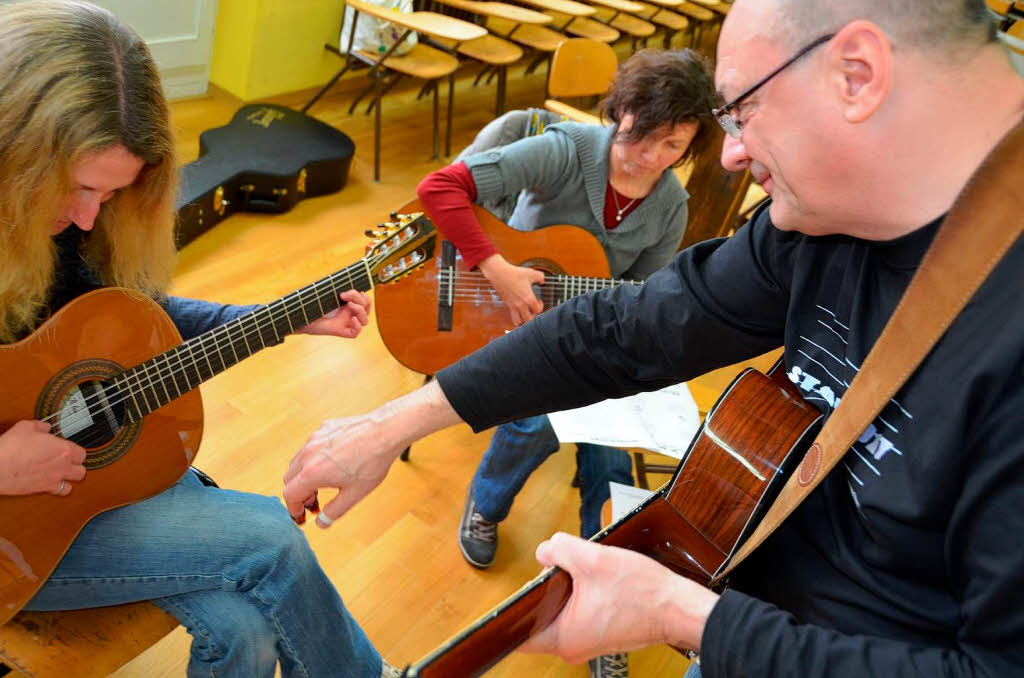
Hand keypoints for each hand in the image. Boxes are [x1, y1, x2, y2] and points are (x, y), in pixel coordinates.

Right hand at [0, 420, 86, 495]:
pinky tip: (51, 482)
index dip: (75, 450)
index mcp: (64, 450)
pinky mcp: (43, 490)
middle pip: (81, 470)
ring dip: (69, 479)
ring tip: (60, 473)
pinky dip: (58, 489)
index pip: (81, 453)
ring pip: (72, 484)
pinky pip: (59, 492)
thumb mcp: (26, 427)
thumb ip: (40, 426)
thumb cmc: (11, 448)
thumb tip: (45, 427)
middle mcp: (62, 467)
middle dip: (76, 466)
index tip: (68, 448)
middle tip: (67, 461)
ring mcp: (53, 480)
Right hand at [282, 380, 461, 527]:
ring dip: (303, 476)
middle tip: (315, 502)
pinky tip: (332, 464)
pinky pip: (310, 447)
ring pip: (297, 461)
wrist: (385, 432)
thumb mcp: (354, 494)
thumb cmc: (372, 462)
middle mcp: (308, 454)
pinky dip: (312, 459)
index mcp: (312, 473)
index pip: (290, 495)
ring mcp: (314, 438)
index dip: (294, 510)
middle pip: (289, 479)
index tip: (301, 517)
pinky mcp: (323, 428)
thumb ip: (334, 511)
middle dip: (299, 494)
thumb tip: (321, 523)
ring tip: (323, 484)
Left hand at [298, 289, 370, 337]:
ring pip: (365, 321)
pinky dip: (357, 325)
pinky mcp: (343, 332)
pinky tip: (352, 319)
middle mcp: (350, 315)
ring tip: (349, 305)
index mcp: (350, 305)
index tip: (346, 291)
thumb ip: (341, 293)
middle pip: (366, 308)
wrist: (304, 318)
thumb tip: (347, 292)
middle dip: (359, 299)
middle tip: (344, 295)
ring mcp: (347, 324)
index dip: (361, 295)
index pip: (365, 301)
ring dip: (361, 311)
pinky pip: (356, 332)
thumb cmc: (315, 307)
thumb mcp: (330, 297)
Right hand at [478, 254, 544, 324]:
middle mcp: (521, 304)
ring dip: (523, 319)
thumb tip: (542, 280)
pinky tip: (517, 312)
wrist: (499, 273)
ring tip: (525, 314)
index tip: (539, 301)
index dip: (541, 306)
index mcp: (528, 298)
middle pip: (529, 319)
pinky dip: (515, 318)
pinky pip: (512, 317)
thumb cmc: (514, 273)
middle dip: (533, 315)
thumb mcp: (531, 273)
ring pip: (519, 321)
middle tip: (533, 309)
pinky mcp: (507, 304)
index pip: (538, 310)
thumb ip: (540, 277)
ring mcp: (513, 306)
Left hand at [519, 533, 718, 662]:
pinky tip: (599, 582)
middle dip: (547, 590)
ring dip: (568, 591)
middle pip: (541, 617)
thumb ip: (558, 549)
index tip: (523, 588)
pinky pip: (580, 614)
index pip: (520, 634)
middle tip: (562, 570)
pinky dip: (584, 596)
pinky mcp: (603, 634)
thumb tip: (544, 552)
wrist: (678, 607)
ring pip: (562, 613)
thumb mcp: (592, 559)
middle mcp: (574, 647)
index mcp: (564, 638)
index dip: (515, 609)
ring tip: (585, 574)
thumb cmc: (642, 592)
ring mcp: (589, 642)